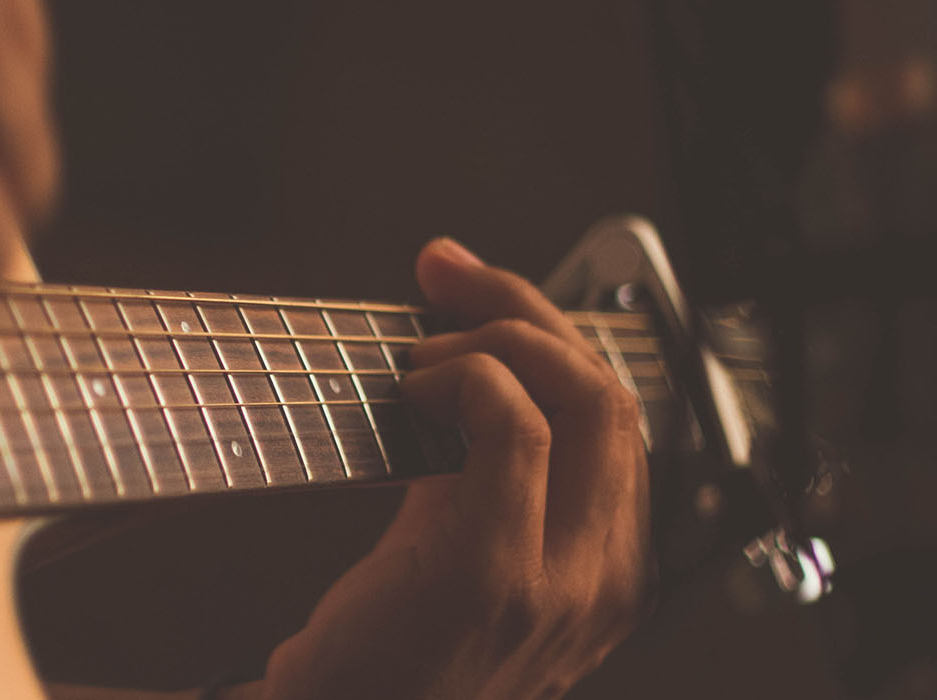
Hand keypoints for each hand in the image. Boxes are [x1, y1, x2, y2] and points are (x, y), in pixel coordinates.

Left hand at [240, 238, 649, 698]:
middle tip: (448, 278)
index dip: (552, 333)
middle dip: (530, 310)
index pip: (618, 418)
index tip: (476, 288)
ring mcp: (563, 586)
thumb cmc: (377, 651)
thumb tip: (460, 364)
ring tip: (422, 352)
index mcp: (609, 575)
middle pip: (614, 394)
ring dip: (495, 339)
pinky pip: (515, 428)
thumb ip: (482, 474)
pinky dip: (466, 379)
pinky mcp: (493, 576)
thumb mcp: (458, 551)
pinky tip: (414, 391)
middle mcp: (608, 586)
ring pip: (583, 396)